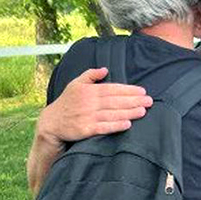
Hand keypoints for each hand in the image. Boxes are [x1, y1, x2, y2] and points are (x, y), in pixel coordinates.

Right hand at [36, 67, 151, 144]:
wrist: (51, 123)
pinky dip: (116, 126)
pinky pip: (103, 127)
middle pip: (116, 101)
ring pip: (112, 114)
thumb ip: (90, 75)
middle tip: (149, 101)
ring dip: (129, 112)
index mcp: (89, 91)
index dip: (128, 90)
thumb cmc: (66, 103)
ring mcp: (87, 117)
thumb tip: (105, 69)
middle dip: (134, 101)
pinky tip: (127, 124)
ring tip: (143, 111)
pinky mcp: (85, 130)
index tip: (142, 91)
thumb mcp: (75, 84)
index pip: (112, 89)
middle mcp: (89, 103)